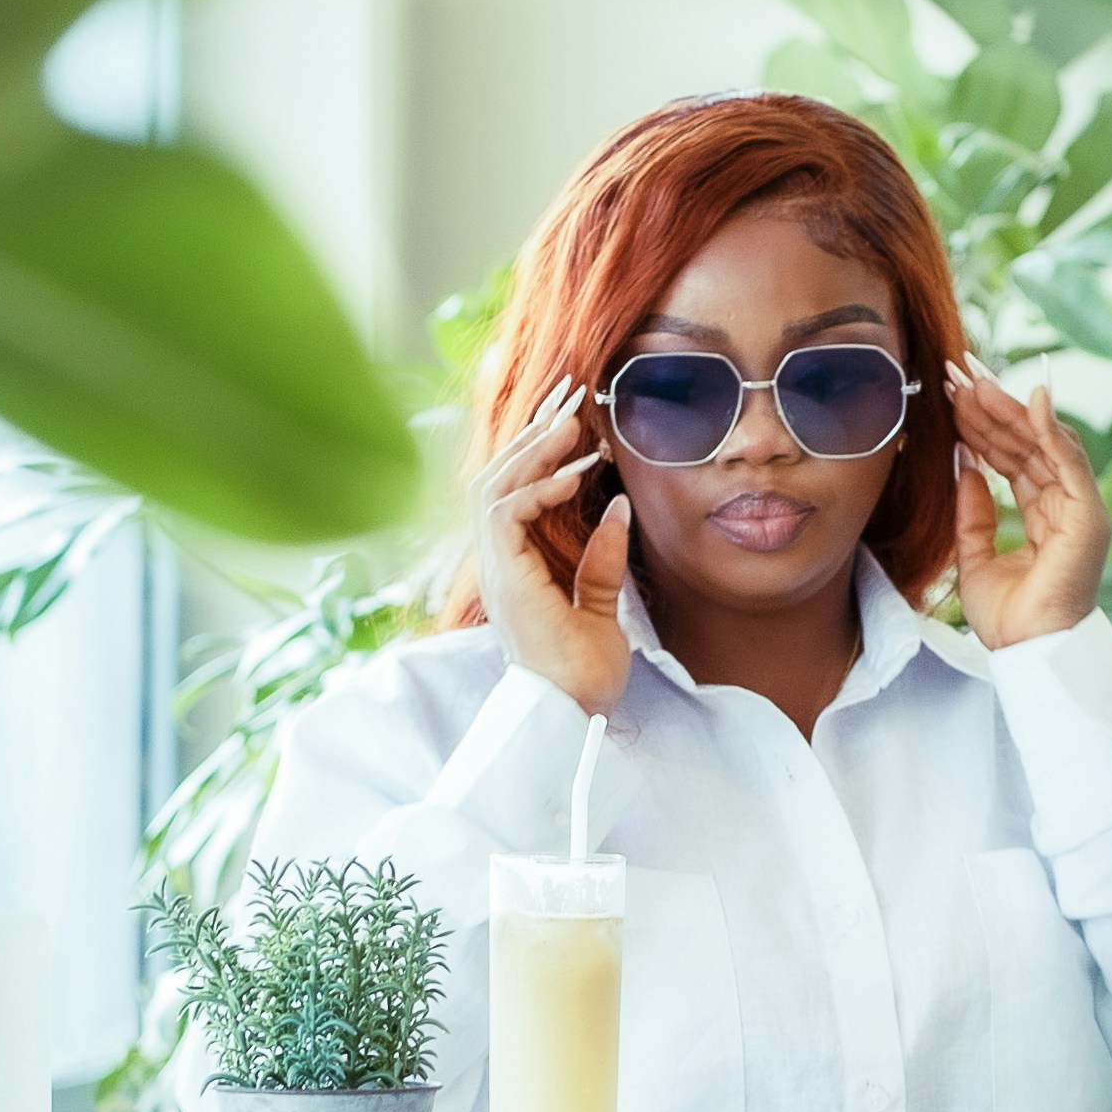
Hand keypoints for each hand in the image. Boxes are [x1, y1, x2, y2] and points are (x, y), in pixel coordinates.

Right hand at [466, 380, 635, 714]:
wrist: (572, 717)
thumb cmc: (583, 677)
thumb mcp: (601, 609)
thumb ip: (603, 560)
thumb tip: (618, 506)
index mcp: (513, 567)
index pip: (512, 491)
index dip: (539, 452)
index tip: (577, 423)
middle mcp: (496, 562)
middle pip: (496, 476)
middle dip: (531, 432)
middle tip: (569, 395)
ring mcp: (495, 568)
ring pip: (493, 485)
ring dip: (531, 448)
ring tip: (569, 419)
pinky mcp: (504, 575)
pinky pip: (507, 511)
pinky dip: (539, 486)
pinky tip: (574, 471)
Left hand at [948, 360, 1110, 650]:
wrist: (1027, 655)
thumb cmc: (1007, 620)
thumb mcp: (974, 555)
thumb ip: (972, 510)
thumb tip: (963, 462)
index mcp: (1045, 516)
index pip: (1015, 457)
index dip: (984, 424)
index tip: (953, 394)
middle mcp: (1066, 507)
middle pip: (1029, 443)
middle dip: (993, 406)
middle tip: (958, 372)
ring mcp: (1081, 510)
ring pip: (1045, 444)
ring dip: (1010, 410)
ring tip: (974, 381)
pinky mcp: (1089, 518)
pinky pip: (1069, 463)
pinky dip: (1051, 429)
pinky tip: (1029, 400)